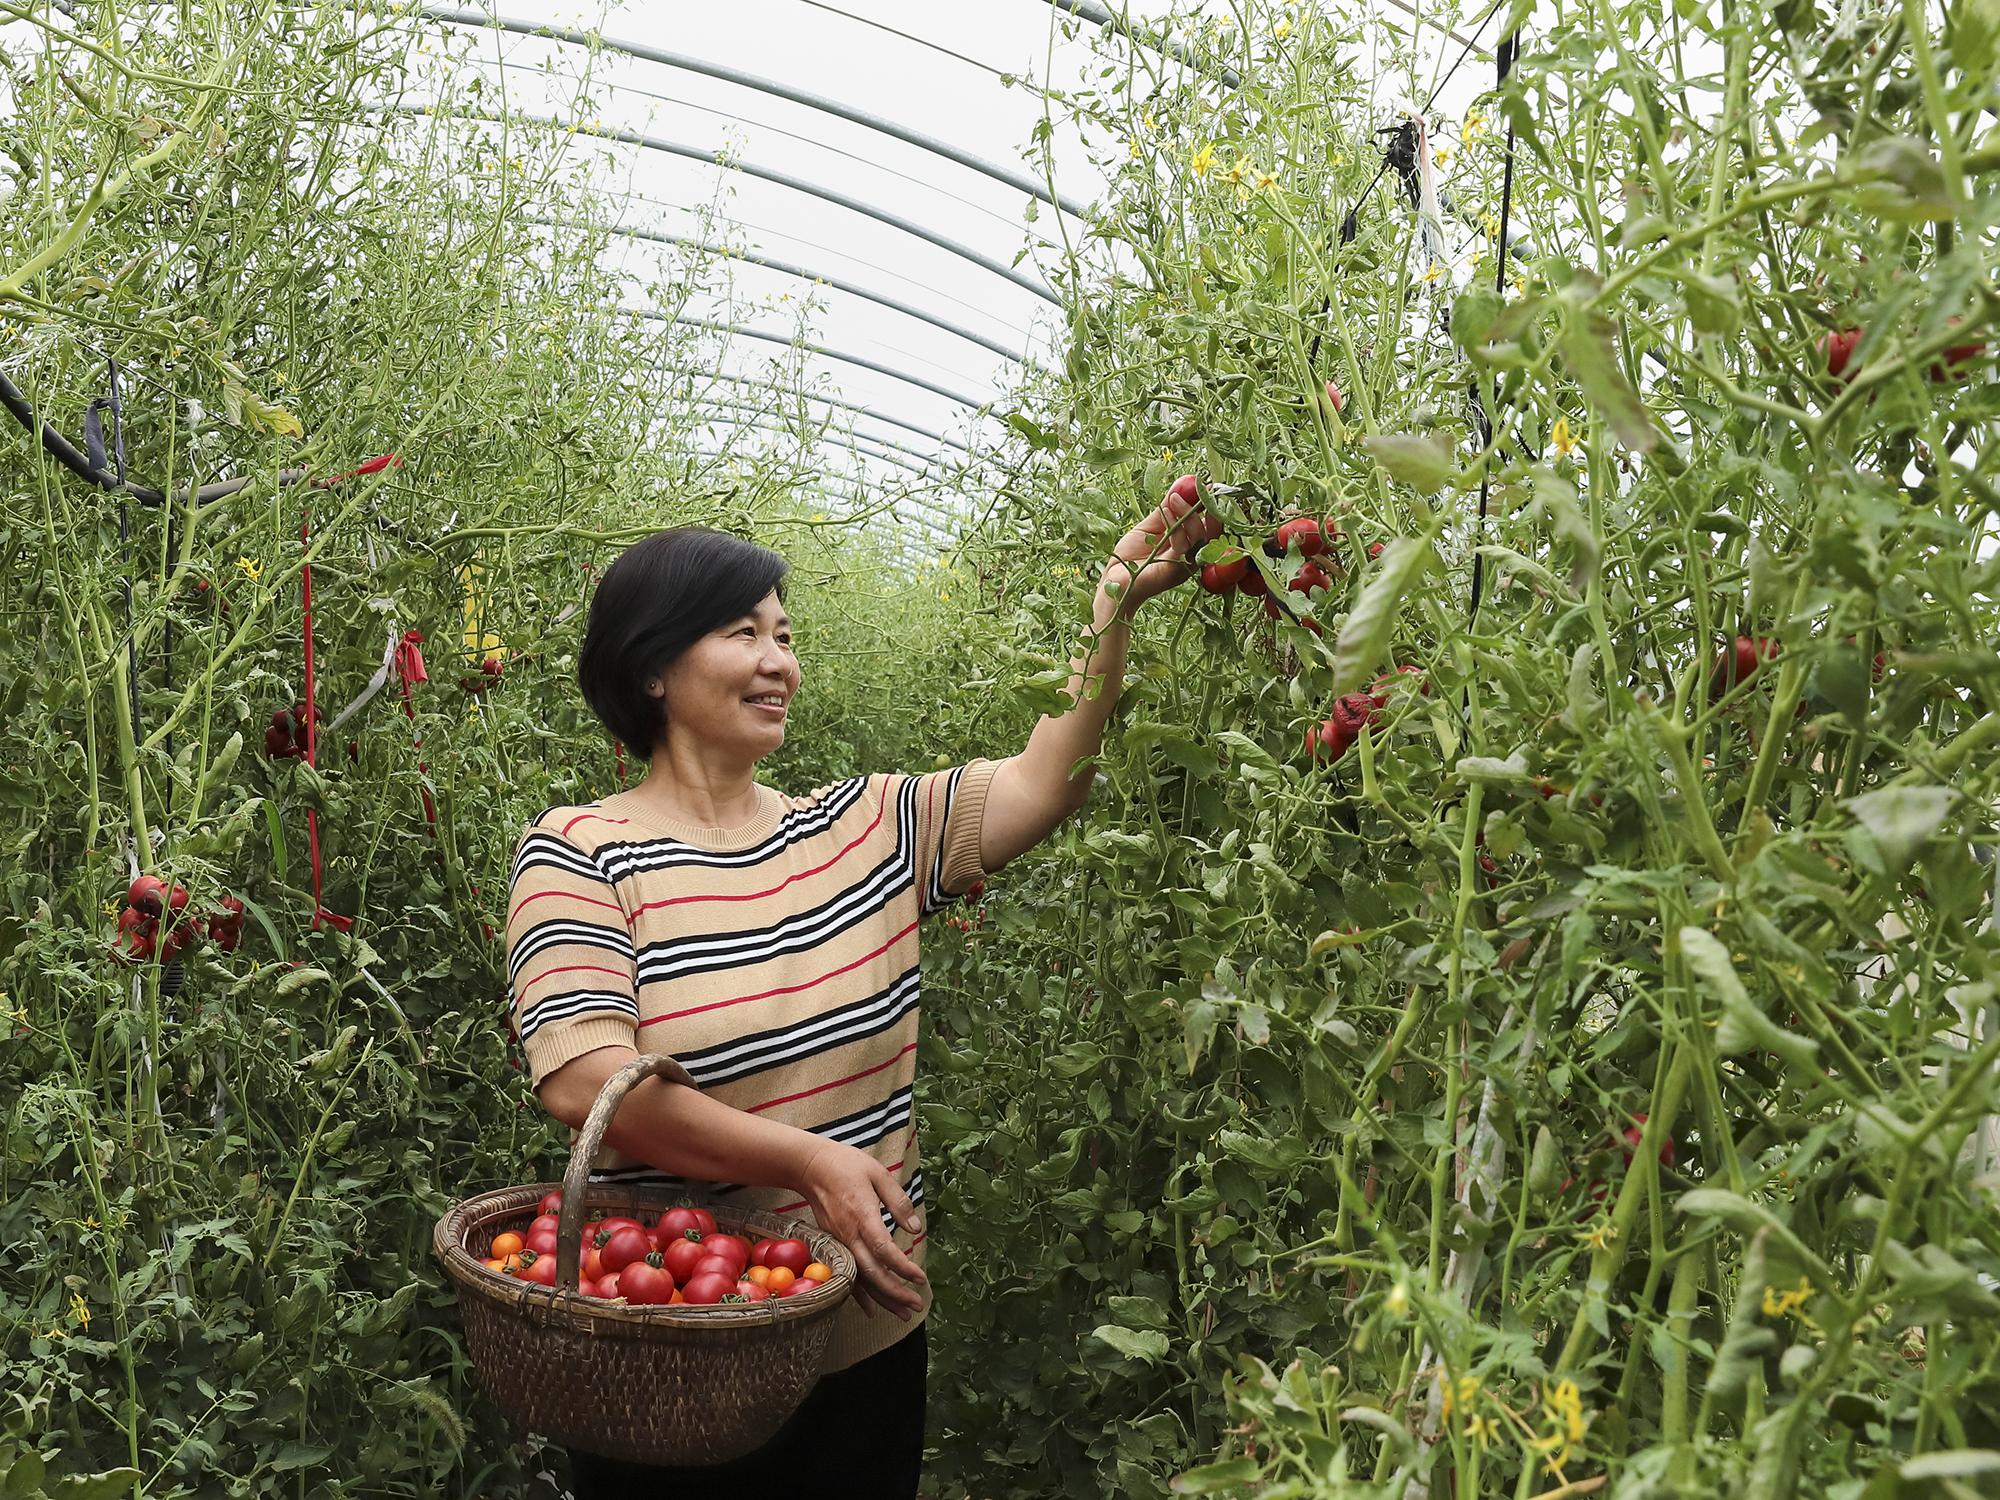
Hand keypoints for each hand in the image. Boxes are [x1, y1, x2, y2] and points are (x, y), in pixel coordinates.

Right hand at [795, 1139, 926, 1320]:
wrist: (810, 1166)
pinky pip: (846, 1276)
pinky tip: (873, 1309)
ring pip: (860, 1280)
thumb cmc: (846, 1165)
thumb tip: (916, 1228)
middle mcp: (848, 1234)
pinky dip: (859, 1296)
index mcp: (862, 1215)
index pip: (884, 1249)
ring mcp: (837, 1242)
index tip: (920, 1278)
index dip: (903, 1268)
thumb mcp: (878, 1173)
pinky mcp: (831, 1245)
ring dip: (882, 1299)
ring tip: (903, 1314)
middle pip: (872, 1272)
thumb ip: (898, 1201)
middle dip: (896, 1293)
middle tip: (917, 1305)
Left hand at [1096, 476, 1223, 619]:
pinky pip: (1182, 545)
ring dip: (1188, 513)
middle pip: (1212, 531)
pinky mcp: (1174, 570)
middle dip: (1208, 507)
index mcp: (1189, 546)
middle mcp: (1192, 556)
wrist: (1113, 580)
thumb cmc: (1130, 557)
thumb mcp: (1150, 526)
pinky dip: (1177, 526)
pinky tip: (1168, 512)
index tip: (1207, 485)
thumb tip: (1182, 485)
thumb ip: (1167, 508)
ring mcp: (1185, 564)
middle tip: (1202, 488)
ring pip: (1199, 537)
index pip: (1209, 525)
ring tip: (1174, 498)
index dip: (1211, 505)